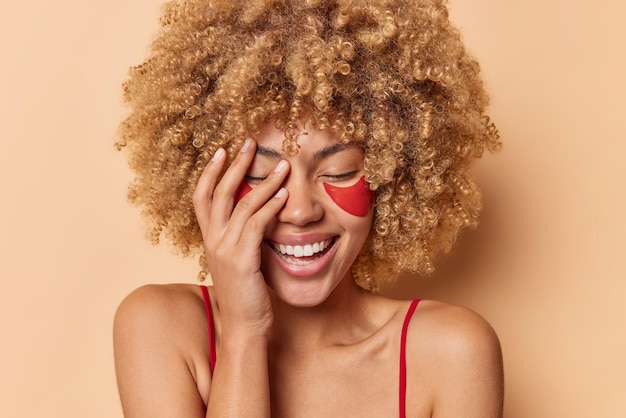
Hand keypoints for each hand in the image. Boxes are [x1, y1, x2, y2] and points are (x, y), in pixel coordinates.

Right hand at [193, 139, 289, 335]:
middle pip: (219, 193)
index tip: (222, 151)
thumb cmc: (246, 294)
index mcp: (210, 239)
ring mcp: (225, 249)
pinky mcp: (242, 260)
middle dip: (235, 165)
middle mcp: (213, 240)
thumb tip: (259, 216)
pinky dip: (271, 206)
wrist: (243, 326)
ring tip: (282, 165)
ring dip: (264, 182)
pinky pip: (256, 224)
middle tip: (249, 143)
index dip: (210, 172)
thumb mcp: (239, 260)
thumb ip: (242, 238)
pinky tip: (284, 194)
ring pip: (242, 204)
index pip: (202, 197)